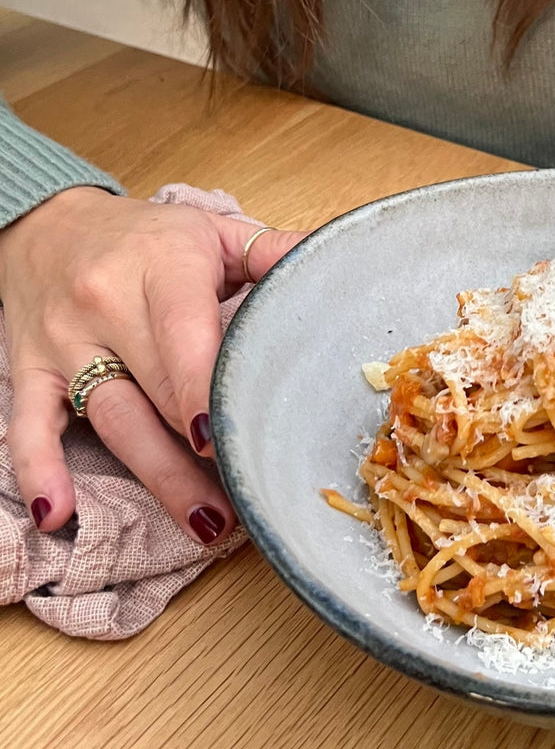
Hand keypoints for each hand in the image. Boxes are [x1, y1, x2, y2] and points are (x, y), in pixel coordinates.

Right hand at [0, 187, 303, 541]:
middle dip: (205, 449)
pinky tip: (54, 515)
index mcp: (161, 267)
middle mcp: (106, 305)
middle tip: (252, 494)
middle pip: (158, 389)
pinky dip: (38, 472)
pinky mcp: (29, 372)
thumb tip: (330, 265)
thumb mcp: (210, 231)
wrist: (46, 225)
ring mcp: (65, 343)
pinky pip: (28, 427)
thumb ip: (271, 251)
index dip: (205, 389)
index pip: (183, 333)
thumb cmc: (144, 237)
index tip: (228, 435)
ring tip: (205, 523)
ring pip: (112, 419)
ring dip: (159, 476)